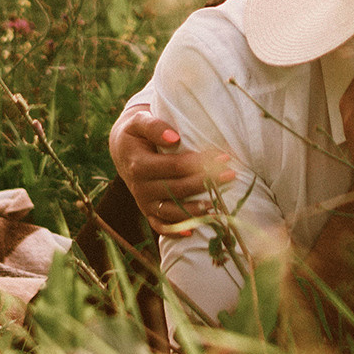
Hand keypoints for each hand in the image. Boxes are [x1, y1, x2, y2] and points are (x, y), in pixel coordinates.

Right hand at [109, 103, 232, 233]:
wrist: (123, 150)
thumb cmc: (137, 133)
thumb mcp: (139, 121)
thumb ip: (154, 126)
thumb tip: (173, 137)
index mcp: (139, 165)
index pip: (174, 166)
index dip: (199, 163)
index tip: (223, 157)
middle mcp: (140, 187)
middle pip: (176, 189)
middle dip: (205, 183)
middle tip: (230, 175)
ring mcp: (143, 202)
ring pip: (171, 211)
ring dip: (194, 210)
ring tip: (217, 204)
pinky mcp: (147, 212)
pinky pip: (160, 225)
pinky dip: (174, 231)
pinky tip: (192, 231)